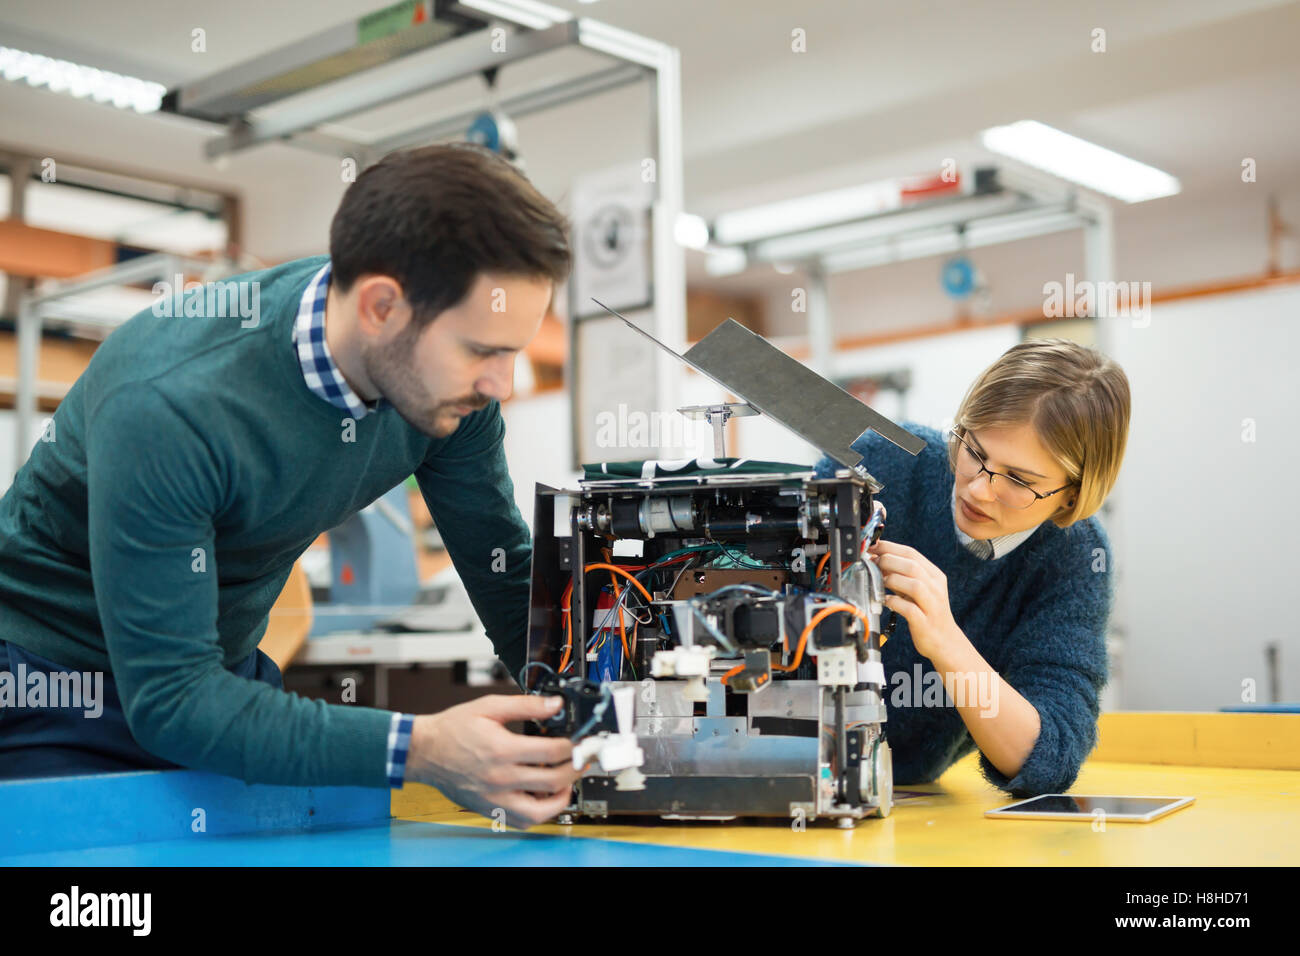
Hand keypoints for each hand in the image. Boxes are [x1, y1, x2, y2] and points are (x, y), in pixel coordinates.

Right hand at [405, 694, 582, 828]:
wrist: (424, 751)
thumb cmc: (453, 729)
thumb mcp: (490, 706)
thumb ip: (526, 705)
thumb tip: (554, 704)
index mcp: (502, 749)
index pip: (552, 752)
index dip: (572, 745)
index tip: (579, 741)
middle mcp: (500, 778)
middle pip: (553, 781)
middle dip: (575, 769)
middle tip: (581, 760)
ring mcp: (495, 798)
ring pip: (540, 811)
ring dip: (562, 798)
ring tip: (567, 783)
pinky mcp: (489, 809)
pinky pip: (522, 821)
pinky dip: (539, 813)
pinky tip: (543, 797)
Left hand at [868, 540, 960, 660]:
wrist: (945, 641)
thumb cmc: (926, 612)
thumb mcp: (916, 590)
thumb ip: (900, 575)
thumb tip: (877, 559)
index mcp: (934, 575)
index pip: (912, 553)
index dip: (889, 547)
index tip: (872, 546)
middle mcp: (936, 588)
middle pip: (913, 565)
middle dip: (888, 561)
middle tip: (872, 564)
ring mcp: (932, 605)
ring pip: (914, 585)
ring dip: (892, 580)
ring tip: (880, 582)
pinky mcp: (925, 622)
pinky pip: (909, 609)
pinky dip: (894, 602)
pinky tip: (886, 601)